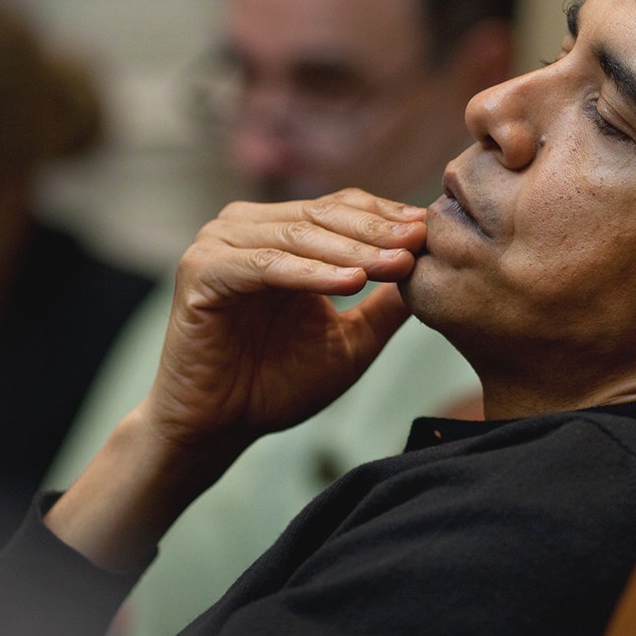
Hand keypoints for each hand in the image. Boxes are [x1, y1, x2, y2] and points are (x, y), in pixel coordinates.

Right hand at [45, 189, 425, 571]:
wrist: (217, 428)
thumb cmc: (276, 385)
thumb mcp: (349, 341)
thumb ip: (385, 306)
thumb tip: (434, 273)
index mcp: (279, 233)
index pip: (341, 207)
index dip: (387, 218)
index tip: (431, 233)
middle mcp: (247, 227)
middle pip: (324, 213)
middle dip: (377, 231)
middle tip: (419, 242)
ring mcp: (220, 244)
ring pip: (299, 235)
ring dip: (351, 250)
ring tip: (396, 264)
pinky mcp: (201, 270)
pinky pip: (266, 266)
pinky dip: (310, 274)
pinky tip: (350, 283)